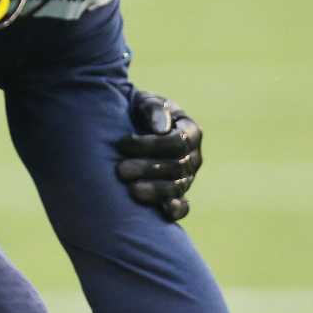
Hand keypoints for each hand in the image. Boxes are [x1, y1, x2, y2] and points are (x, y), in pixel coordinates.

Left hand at [116, 88, 202, 221]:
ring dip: (154, 190)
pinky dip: (175, 210)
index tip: (122, 143)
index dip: (150, 144)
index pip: (177, 141)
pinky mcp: (178, 196)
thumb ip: (153, 109)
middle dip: (147, 169)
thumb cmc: (139, 112)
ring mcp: (187, 178)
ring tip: (131, 190)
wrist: (130, 130)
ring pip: (177, 187)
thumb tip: (160, 128)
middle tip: (120, 170)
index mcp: (189, 131)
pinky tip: (163, 210)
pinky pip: (183, 207)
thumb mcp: (144, 103)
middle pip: (176, 166)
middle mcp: (192, 156)